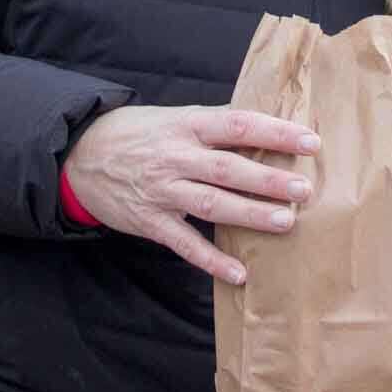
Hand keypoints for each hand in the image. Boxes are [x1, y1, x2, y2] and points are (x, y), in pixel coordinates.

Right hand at [63, 104, 318, 283]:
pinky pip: (183, 244)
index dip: (276, 133)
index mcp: (188, 125)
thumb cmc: (143, 133)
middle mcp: (176, 157)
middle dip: (269, 181)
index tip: (310, 143)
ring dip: (249, 215)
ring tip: (285, 223)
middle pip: (228, 168)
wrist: (81, 154)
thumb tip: (271, 124)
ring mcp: (162, 191)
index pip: (238, 126)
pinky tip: (238, 274)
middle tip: (304, 191)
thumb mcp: (177, 117)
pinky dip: (211, 260)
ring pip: (211, 204)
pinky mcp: (150, 221)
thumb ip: (218, 124)